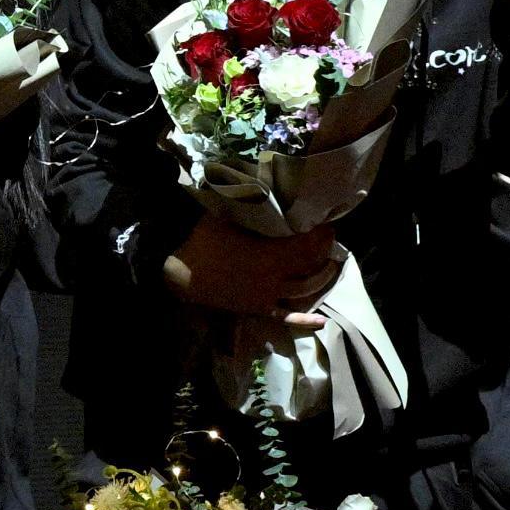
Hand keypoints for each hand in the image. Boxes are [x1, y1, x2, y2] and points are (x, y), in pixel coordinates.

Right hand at [162, 214, 338, 326]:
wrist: (179, 274)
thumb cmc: (202, 242)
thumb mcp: (224, 216)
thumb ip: (248, 204)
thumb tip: (264, 188)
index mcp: (269, 254)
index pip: (307, 244)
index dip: (321, 234)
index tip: (327, 223)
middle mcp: (275, 277)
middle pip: (310, 265)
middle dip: (324, 251)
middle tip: (329, 238)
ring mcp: (268, 296)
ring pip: (306, 290)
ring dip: (322, 278)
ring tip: (330, 265)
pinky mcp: (259, 308)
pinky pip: (286, 316)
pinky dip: (305, 320)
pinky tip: (322, 321)